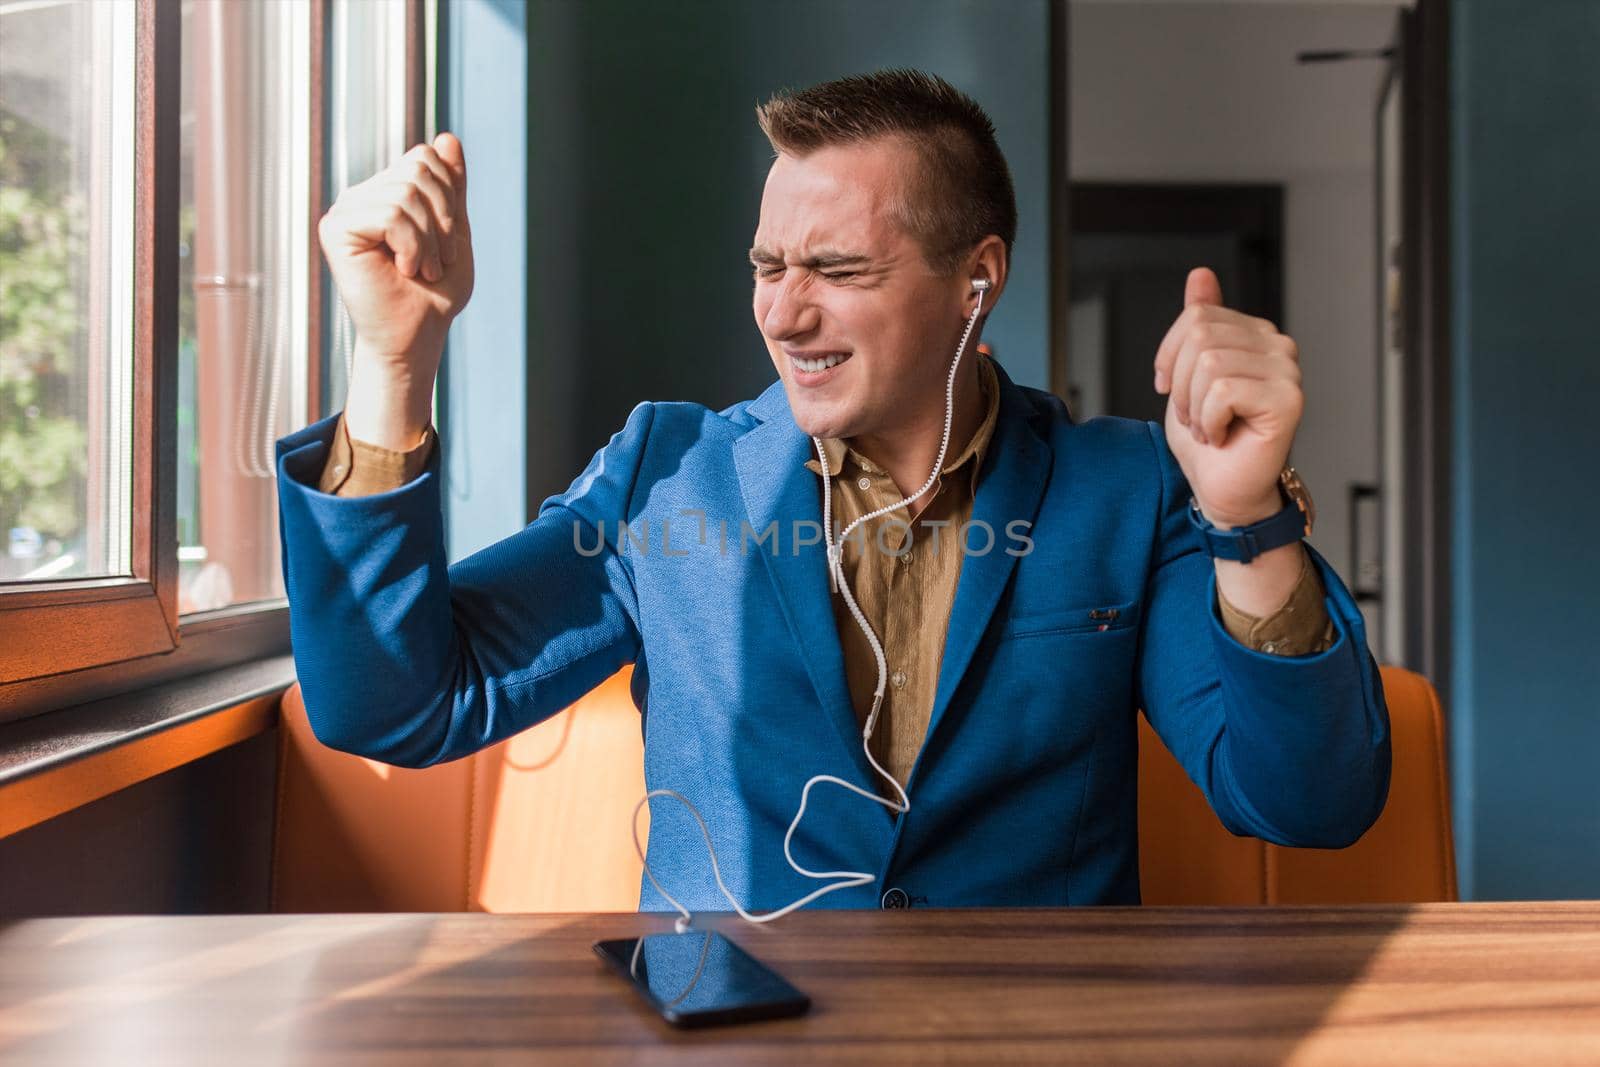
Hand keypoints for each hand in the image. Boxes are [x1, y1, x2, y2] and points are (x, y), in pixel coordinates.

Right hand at [318, 132, 474, 374]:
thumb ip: (452, 187)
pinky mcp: (335, 229)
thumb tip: (448, 138)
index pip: (427, 157)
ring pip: (406, 193)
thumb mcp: (454, 233)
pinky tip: (403, 270)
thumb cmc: (435, 294)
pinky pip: (389, 214)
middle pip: (418, 169)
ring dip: (429, 241)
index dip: (450, 198)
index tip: (446, 246)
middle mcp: (364, 196)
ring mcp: (347, 210)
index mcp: (389, 192)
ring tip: (422, 271)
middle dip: (443, 220)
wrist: (416, 336)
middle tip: (436, 262)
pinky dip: (411, 246)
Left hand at [1153, 267, 1302, 528]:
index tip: (1173, 390)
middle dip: (1180, 384)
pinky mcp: (1288, 399)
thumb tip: (1202, 273)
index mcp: (1254, 333)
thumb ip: (1198, 323)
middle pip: (1200, 335)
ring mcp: (1287, 370)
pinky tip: (1223, 435)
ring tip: (1210, 427)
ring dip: (1194, 407)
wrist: (1222, 488)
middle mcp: (1277, 345)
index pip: (1196, 315)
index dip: (1170, 355)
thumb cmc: (1208, 438)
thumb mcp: (1188, 373)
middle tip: (1196, 416)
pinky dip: (1209, 420)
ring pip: (1209, 363)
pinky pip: (1224, 391)